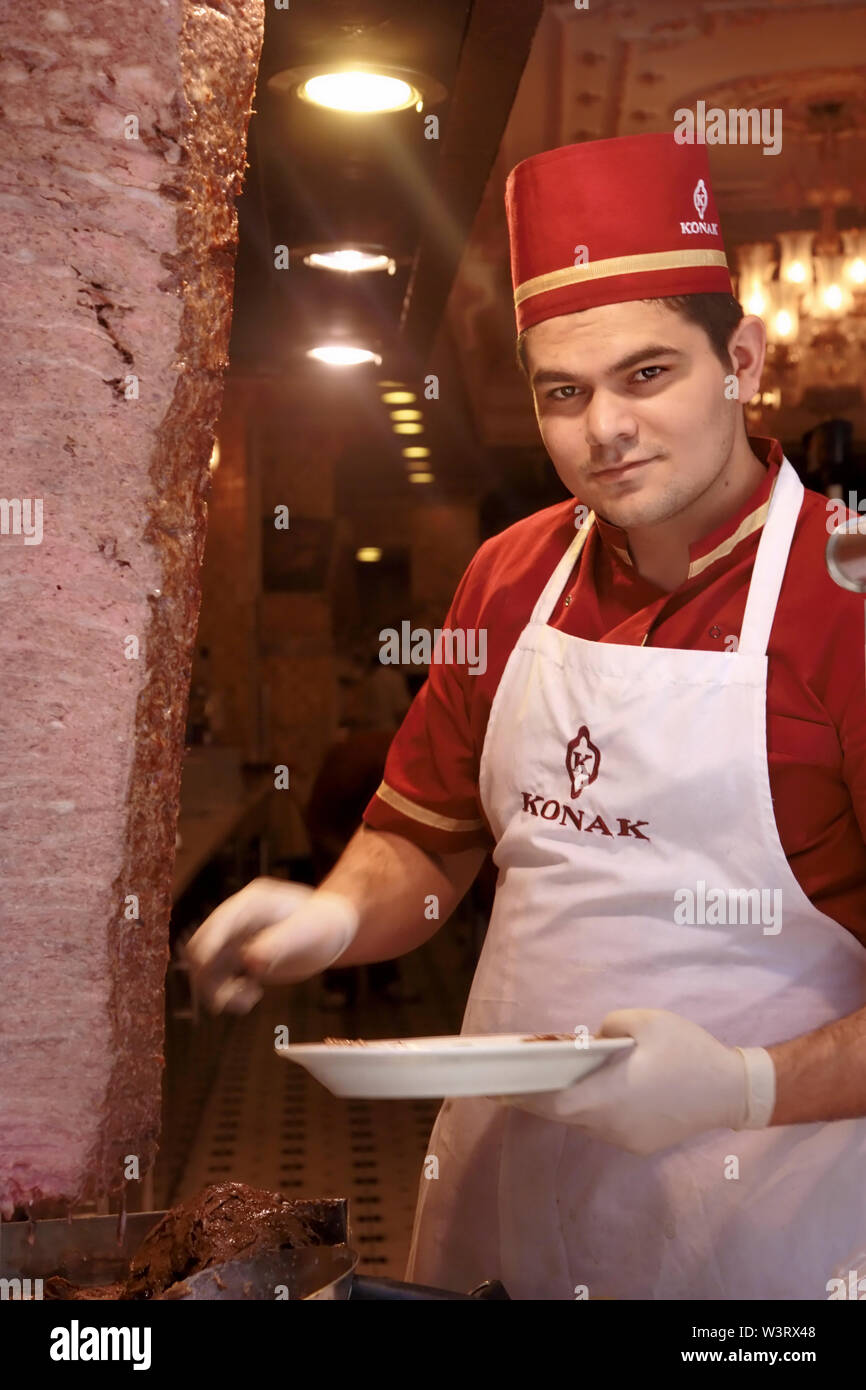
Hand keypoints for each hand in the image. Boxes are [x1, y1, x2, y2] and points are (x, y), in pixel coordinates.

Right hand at [184, 877, 358, 1014]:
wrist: (331, 932)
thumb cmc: (323, 924)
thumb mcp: (306, 931)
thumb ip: (279, 943)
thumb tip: (249, 960)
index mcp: (251, 904)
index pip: (218, 922)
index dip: (207, 945)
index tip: (206, 970)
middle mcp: (236, 921)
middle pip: (200, 947)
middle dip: (206, 975)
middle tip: (226, 997)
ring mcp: (236, 941)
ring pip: (207, 970)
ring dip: (218, 990)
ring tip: (248, 999)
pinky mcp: (239, 960)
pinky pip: (220, 981)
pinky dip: (229, 995)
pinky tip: (252, 997)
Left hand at [496, 1009, 773, 1155]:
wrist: (732, 1090)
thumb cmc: (688, 1051)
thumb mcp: (645, 1021)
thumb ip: (608, 1027)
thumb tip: (589, 1043)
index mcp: (611, 1096)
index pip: (554, 1103)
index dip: (523, 1096)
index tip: (498, 1086)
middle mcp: (613, 1124)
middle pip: (563, 1115)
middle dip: (536, 1098)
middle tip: (511, 1082)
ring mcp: (627, 1139)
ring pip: (583, 1121)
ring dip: (565, 1103)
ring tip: (548, 1079)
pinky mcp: (640, 1143)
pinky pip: (603, 1126)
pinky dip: (590, 1108)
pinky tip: (590, 1089)